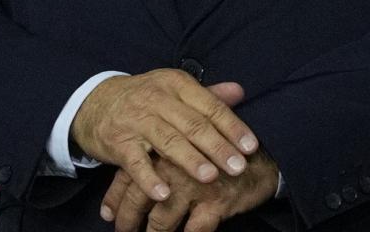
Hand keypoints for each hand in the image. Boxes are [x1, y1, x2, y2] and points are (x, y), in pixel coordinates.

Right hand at [71, 71, 255, 204]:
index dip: (232, 126)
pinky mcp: (118, 142)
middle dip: (217, 147)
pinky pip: (136, 163)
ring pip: (168, 141)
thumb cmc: (145, 99)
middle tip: (238, 166)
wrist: (96, 102)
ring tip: (210, 177)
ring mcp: (136, 120)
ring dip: (190, 160)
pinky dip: (149, 179)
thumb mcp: (174, 90)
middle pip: (192, 125)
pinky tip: (164, 193)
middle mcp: (157, 99)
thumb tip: (240, 92)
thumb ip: (208, 95)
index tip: (251, 146)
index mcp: (176, 84)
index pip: (209, 106)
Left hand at [103, 150, 278, 231]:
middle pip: (139, 200)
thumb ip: (158, 160)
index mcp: (164, 149)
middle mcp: (174, 167)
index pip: (129, 176)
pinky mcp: (215, 203)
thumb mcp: (187, 147)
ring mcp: (194, 187)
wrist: (262, 156)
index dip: (115, 199)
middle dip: (127, 221)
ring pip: (161, 221)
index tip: (107, 216)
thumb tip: (134, 180)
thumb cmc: (220, 152)